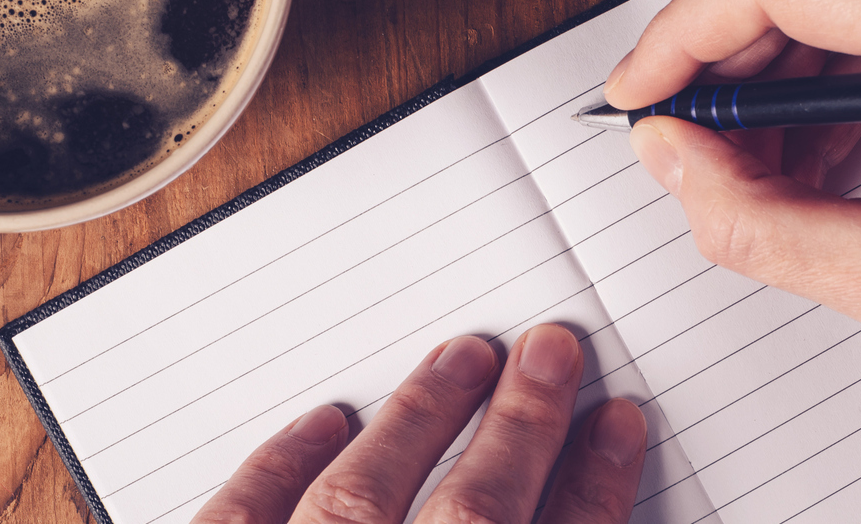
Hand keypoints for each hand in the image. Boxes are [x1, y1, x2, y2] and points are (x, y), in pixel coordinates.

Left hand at [192, 324, 646, 522]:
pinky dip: (282, 466)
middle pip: (473, 515)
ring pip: (360, 498)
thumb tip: (567, 495)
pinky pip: (241, 519)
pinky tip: (323, 423)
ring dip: (419, 418)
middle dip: (520, 425)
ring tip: (461, 360)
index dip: (596, 486)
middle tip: (550, 353)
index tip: (619, 426)